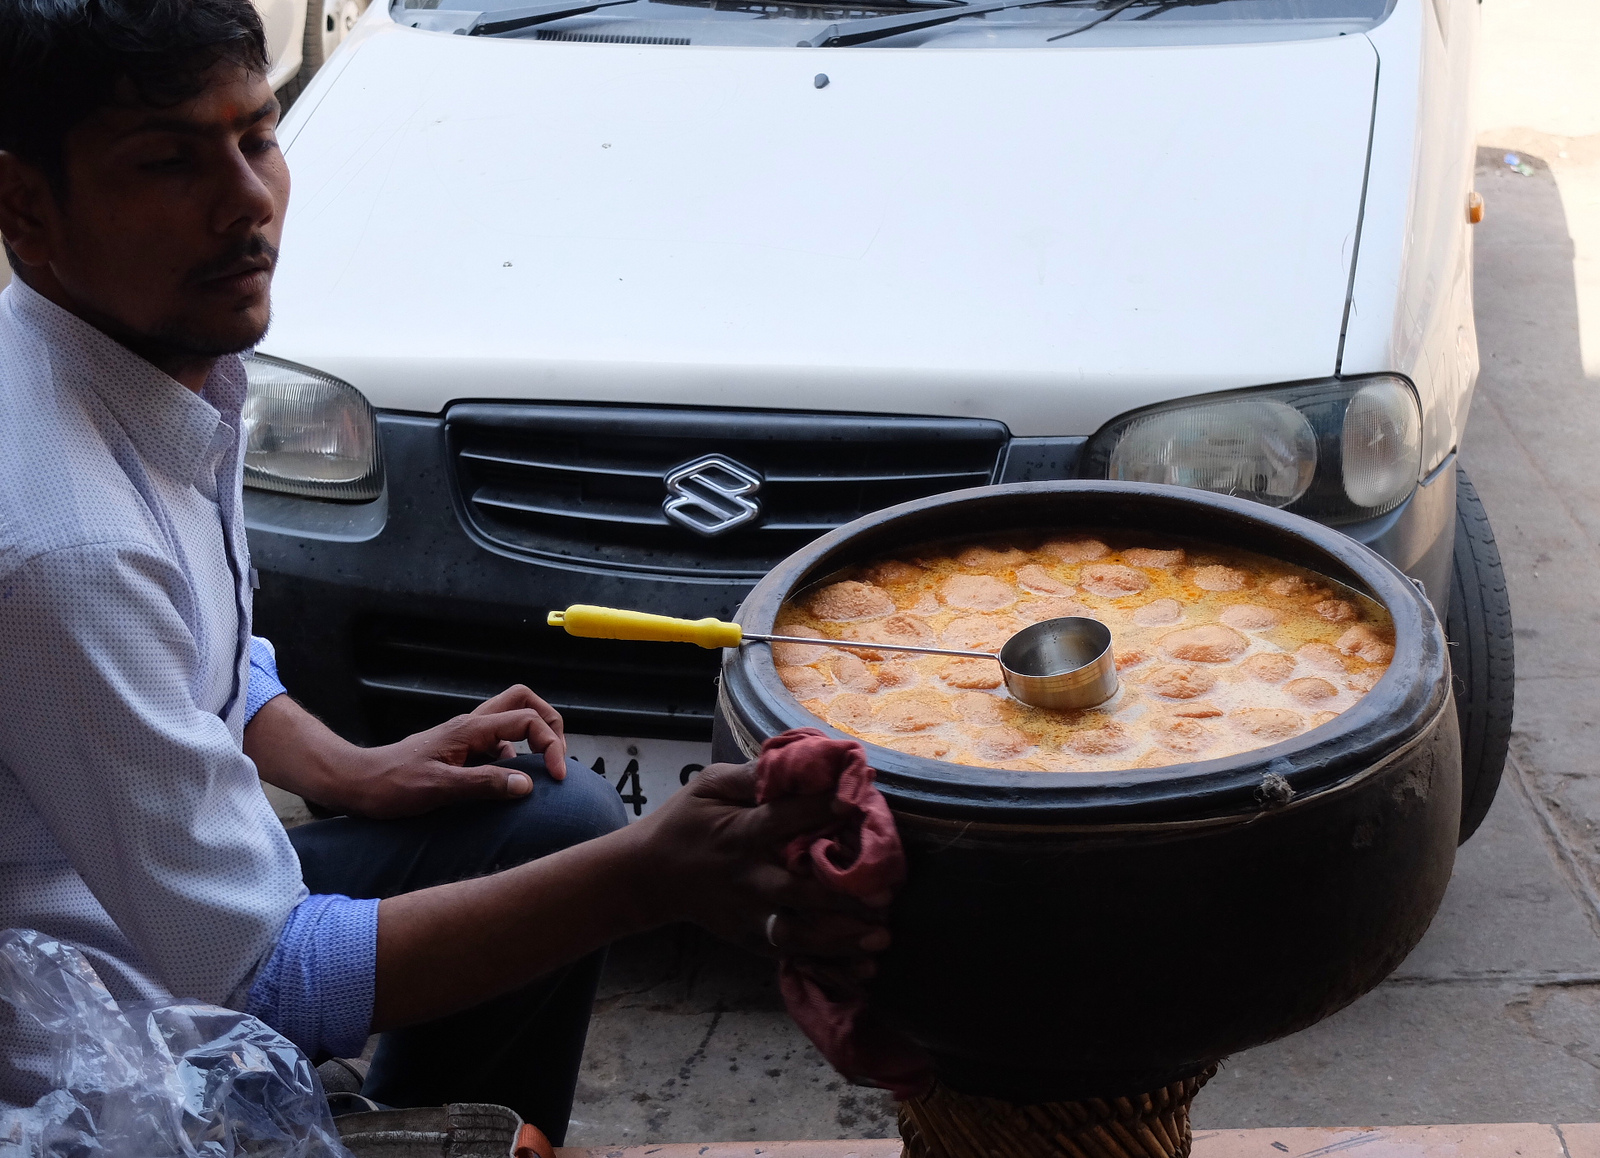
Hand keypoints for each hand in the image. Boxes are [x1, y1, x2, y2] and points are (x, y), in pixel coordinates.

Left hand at [345, 685, 567, 818]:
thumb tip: (527, 784)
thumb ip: (484, 784)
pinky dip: (513, 758)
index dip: (550, 744)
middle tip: (556, 758)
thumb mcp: (439, 788)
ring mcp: (467, 736)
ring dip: (532, 740)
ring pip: (512, 720)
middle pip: (524, 701)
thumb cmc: (392, 785)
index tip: (556, 777)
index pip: (527, 720)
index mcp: (471, 729)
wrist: (359, 783)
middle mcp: (472, 725)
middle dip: (549, 724)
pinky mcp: (461, 750)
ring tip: (538, 775)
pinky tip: (506, 785)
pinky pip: (498, 744)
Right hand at [630, 763, 890, 968]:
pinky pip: (790, 954)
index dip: (817, 811)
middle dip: (840, 895)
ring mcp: (746, 913)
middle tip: (886, 893)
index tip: (855, 804)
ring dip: (839, 938)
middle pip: (795, 889)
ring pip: (795, 932)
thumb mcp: (708, 785)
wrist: (649, 876)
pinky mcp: (748, 938)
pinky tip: (862, 967)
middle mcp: (745, 877)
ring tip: (880, 938)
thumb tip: (804, 760)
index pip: (780, 820)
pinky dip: (826, 964)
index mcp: (737, 833)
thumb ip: (753, 775)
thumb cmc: (686, 821)